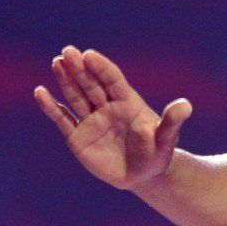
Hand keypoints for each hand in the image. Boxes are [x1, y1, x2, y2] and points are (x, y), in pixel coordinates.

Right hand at [34, 46, 192, 189]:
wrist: (144, 175)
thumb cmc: (158, 153)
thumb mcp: (166, 138)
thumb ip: (173, 121)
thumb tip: (186, 105)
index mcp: (128, 103)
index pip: (112, 80)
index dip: (101, 67)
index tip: (89, 54)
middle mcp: (108, 107)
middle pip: (91, 84)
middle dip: (80, 68)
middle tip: (67, 51)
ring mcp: (91, 120)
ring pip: (76, 96)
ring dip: (65, 80)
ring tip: (56, 62)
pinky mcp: (78, 137)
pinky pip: (63, 119)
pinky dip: (51, 107)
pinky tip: (40, 92)